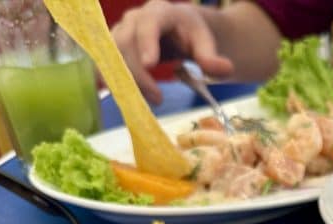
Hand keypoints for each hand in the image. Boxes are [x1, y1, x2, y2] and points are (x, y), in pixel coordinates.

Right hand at [112, 0, 234, 104]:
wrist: (180, 32)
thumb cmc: (192, 37)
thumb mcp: (205, 45)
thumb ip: (212, 58)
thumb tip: (226, 69)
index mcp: (159, 13)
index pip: (149, 24)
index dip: (147, 43)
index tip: (150, 64)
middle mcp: (135, 18)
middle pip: (127, 42)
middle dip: (139, 72)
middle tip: (157, 98)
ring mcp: (120, 31)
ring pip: (112, 55)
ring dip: (125, 80)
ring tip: (144, 101)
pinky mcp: (113, 47)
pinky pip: (105, 63)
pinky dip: (109, 80)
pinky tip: (120, 97)